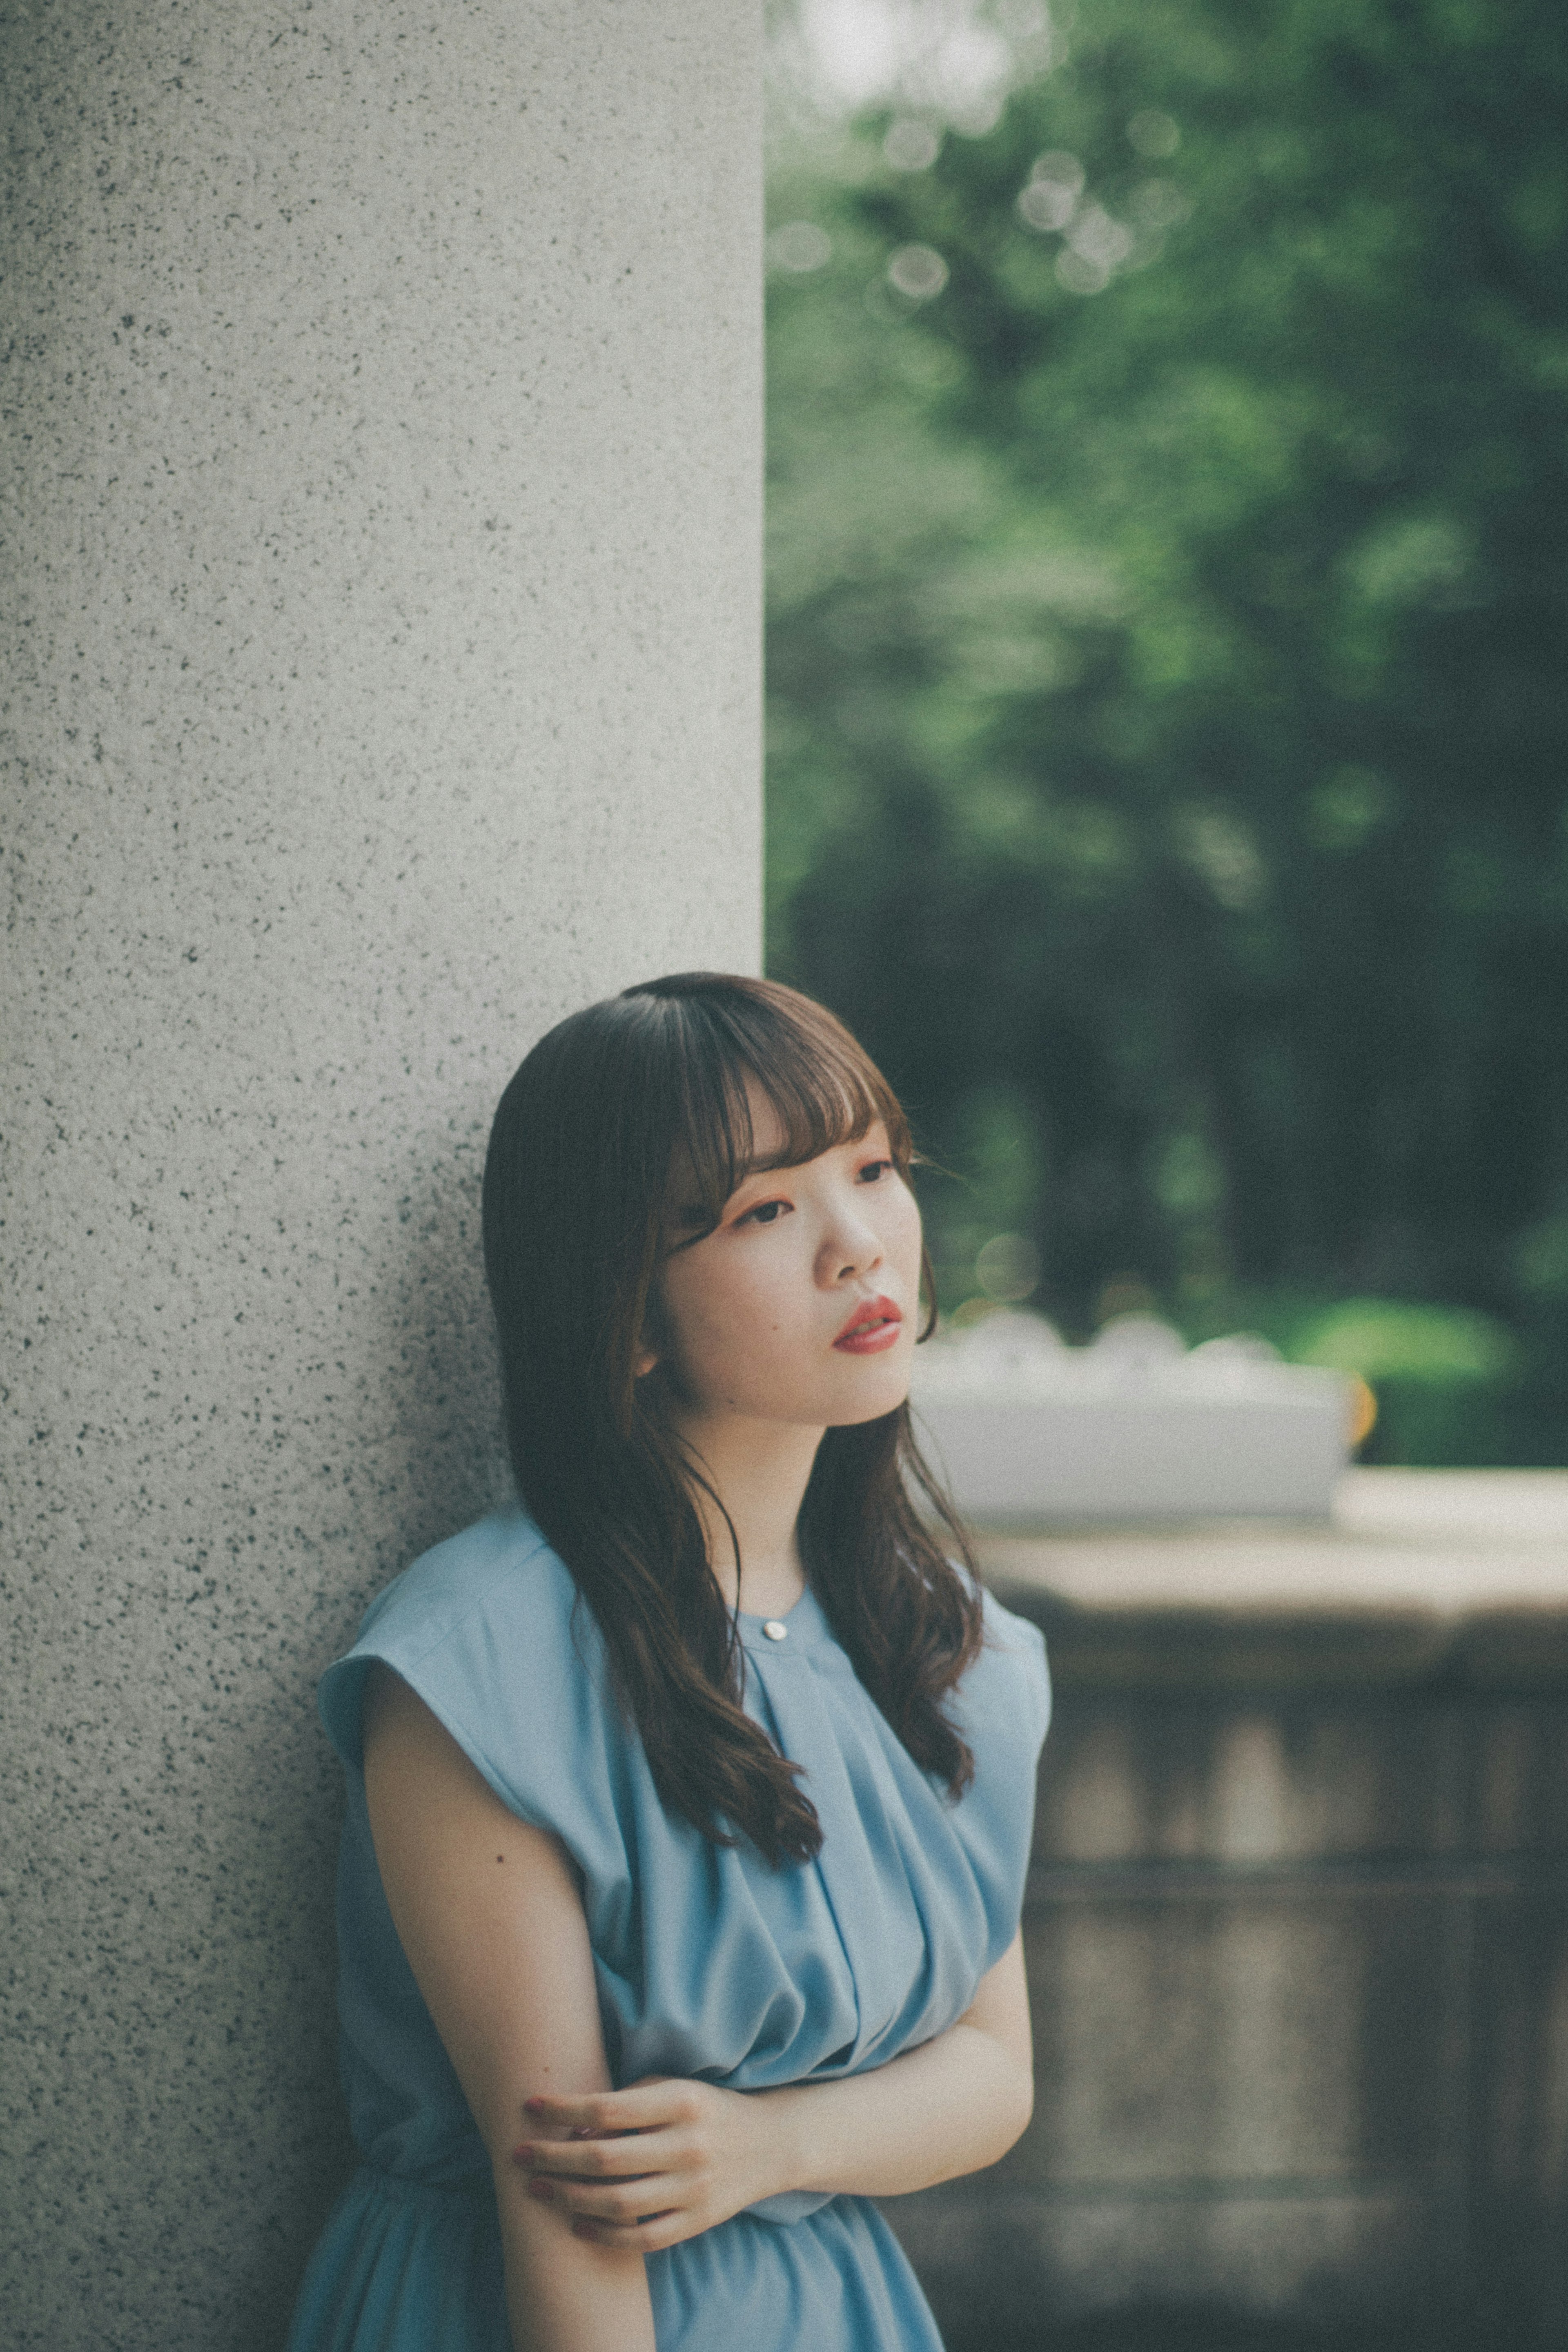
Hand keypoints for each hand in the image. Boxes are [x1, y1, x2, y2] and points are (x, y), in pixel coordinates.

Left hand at [512, 2075, 782, 2252]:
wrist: (770, 2143)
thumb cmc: (707, 2109)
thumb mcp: (675, 2088)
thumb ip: (629, 2100)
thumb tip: (576, 2128)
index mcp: (681, 2102)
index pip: (607, 2107)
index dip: (563, 2108)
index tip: (529, 2106)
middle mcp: (688, 2145)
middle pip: (604, 2158)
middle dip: (553, 2157)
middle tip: (519, 2154)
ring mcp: (694, 2188)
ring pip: (617, 2202)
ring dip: (568, 2197)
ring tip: (538, 2188)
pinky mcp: (697, 2221)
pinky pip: (642, 2238)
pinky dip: (604, 2235)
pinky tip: (576, 2224)